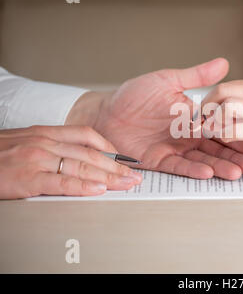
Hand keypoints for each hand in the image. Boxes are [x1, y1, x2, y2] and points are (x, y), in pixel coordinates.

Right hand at [0, 126, 141, 198]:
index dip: (111, 148)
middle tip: (136, 176)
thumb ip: (53, 148)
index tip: (126, 160)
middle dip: (117, 167)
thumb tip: (80, 159)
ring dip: (110, 177)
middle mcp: (45, 142)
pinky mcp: (28, 177)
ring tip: (127, 184)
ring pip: (83, 166)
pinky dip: (84, 186)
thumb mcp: (27, 143)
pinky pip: (62, 182)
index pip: (88, 136)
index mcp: (46, 133)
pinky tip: (99, 190)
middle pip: (92, 153)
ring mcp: (37, 158)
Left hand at [66, 58, 242, 179]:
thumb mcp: (168, 81)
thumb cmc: (134, 96)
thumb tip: (224, 63)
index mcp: (193, 117)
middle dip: (235, 156)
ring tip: (237, 172)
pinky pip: (179, 166)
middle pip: (216, 147)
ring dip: (220, 166)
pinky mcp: (160, 161)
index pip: (220, 126)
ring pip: (202, 160)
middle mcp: (187, 136)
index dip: (237, 133)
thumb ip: (196, 76)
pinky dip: (194, 169)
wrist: (106, 114)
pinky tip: (209, 172)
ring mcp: (175, 149)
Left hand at [200, 79, 242, 163]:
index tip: (203, 113)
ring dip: (214, 120)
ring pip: (228, 107)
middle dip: (207, 107)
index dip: (209, 99)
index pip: (226, 86)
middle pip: (223, 91)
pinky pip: (237, 129)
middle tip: (201, 121)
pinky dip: (225, 134)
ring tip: (208, 131)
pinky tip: (222, 138)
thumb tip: (222, 109)